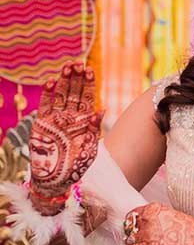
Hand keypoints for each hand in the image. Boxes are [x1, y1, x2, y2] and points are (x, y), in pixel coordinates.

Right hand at [29, 62, 102, 208]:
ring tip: (67, 67)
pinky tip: (52, 82)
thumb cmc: (75, 166)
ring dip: (64, 82)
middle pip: (74, 93)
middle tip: (78, 64)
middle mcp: (70, 118)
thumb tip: (101, 109)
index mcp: (83, 121)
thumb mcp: (89, 147)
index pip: (86, 98)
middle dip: (76, 79)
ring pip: (60, 96)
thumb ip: (93, 127)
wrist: (56, 180)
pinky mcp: (41, 125)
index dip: (88, 84)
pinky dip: (48, 94)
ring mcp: (55, 120)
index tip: (89, 70)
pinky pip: (45, 106)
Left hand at [111, 203, 193, 244]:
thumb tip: (147, 225)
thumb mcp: (173, 217)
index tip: (130, 226)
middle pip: (130, 226)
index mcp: (155, 208)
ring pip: (130, 238)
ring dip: (130, 242)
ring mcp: (148, 232)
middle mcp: (149, 218)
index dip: (132, 221)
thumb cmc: (191, 230)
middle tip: (132, 237)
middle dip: (130, 232)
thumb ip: (158, 218)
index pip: (134, 213)